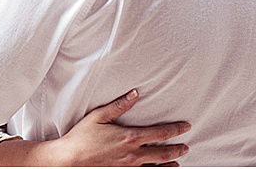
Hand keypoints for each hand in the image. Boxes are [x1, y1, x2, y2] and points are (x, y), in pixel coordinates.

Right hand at [52, 89, 190, 165]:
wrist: (69, 161)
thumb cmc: (81, 137)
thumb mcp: (99, 116)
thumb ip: (119, 105)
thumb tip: (135, 93)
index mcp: (129, 137)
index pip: (160, 133)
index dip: (175, 130)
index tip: (186, 126)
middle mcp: (133, 154)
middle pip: (163, 152)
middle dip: (177, 148)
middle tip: (186, 146)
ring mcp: (129, 167)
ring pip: (156, 167)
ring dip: (170, 163)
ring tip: (179, 161)